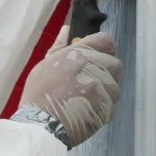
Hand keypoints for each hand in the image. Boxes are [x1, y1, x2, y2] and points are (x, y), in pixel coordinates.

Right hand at [15, 31, 120, 147]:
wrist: (41, 124)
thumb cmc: (39, 92)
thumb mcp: (45, 64)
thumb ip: (60, 47)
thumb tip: (67, 30)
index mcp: (81, 54)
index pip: (106, 41)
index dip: (105, 47)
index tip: (100, 55)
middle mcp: (96, 69)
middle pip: (116, 64)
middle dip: (107, 71)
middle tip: (90, 80)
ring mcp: (104, 91)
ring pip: (116, 87)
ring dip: (106, 91)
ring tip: (87, 99)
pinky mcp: (107, 110)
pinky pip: (112, 106)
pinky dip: (103, 108)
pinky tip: (87, 111)